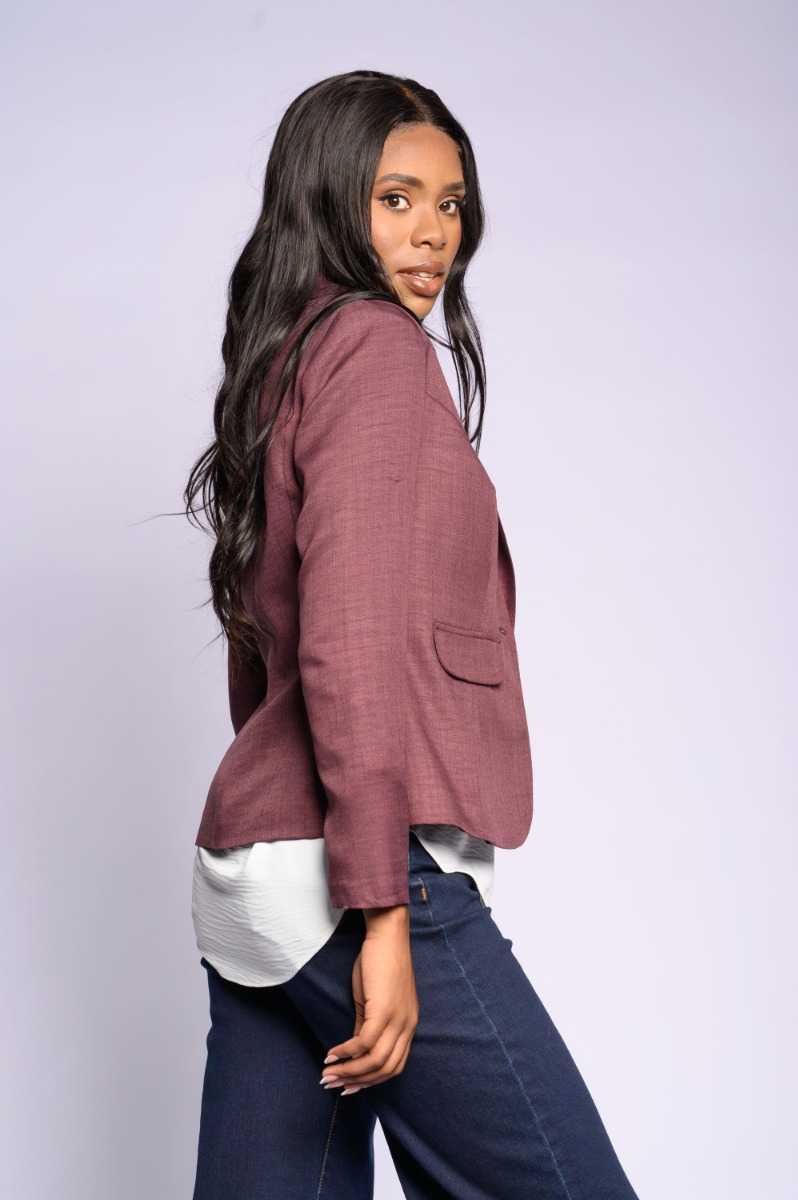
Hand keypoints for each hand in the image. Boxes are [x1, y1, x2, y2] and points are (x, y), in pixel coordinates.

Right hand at [320, 905, 417, 1093]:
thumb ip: (367, 1026)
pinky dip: (346, 1052)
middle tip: (332, 1084)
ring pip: (374, 1061)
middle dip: (357, 1082)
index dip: (371, 1081)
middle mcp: (408, 1026)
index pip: (394, 1066)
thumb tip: (353, 1050)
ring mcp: (398, 1020)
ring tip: (327, 1074)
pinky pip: (364, 1041)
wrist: (387, 936)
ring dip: (349, 1071)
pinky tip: (331, 1054)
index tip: (349, 1087)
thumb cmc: (380, 963)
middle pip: (385, 1070)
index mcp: (409, 1025)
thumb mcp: (375, 1001)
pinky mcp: (384, 1010)